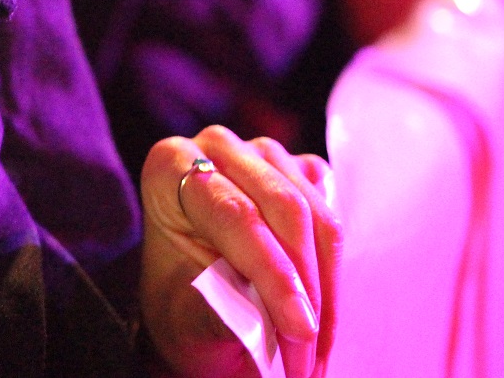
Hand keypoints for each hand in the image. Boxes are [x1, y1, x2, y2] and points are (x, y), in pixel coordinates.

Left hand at [139, 127, 340, 377]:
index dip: (275, 277)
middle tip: (310, 356)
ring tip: (316, 349)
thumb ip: (218, 312)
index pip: (237, 216)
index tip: (301, 332)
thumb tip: (259, 319)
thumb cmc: (181, 308)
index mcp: (169, 165)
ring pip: (318, 216)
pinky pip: (333, 213)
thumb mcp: (185, 321)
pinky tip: (319, 311)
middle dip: (305, 289)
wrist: (196, 305)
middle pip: (285, 209)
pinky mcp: (300, 169)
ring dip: (325, 289)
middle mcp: (217, 147)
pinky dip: (333, 270)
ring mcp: (263, 153)